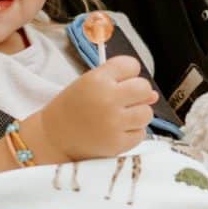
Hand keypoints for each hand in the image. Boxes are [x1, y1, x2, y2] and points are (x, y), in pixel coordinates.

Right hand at [33, 56, 157, 162]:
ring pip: (147, 112)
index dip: (128, 73)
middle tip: (123, 101)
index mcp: (98, 79)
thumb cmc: (71, 108)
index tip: (118, 81)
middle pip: (144, 88)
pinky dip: (132, 133)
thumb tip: (154, 96)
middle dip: (137, 94)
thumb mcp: (89, 84)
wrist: (53, 138)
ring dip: (137, 115)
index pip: (131, 65)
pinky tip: (117, 131)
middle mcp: (108, 99)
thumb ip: (119, 82)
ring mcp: (114, 123)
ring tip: (119, 118)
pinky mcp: (118, 143)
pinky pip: (141, 134)